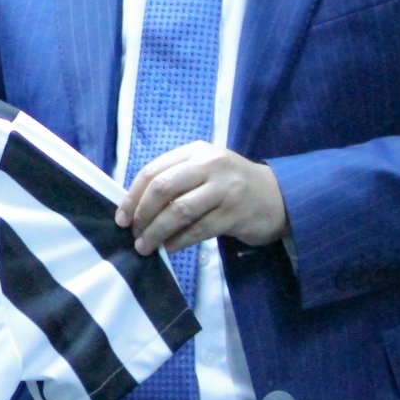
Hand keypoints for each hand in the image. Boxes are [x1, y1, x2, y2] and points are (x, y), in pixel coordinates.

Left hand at [118, 141, 288, 255]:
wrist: (278, 197)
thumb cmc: (229, 185)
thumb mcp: (203, 170)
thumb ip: (174, 180)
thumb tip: (133, 208)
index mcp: (196, 151)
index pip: (153, 171)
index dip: (132, 196)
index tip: (121, 218)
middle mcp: (210, 164)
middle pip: (163, 188)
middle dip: (142, 214)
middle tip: (133, 234)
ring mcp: (225, 188)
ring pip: (179, 211)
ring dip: (157, 232)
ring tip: (145, 246)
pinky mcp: (235, 213)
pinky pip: (198, 229)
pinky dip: (179, 241)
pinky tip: (168, 248)